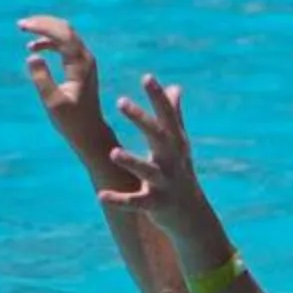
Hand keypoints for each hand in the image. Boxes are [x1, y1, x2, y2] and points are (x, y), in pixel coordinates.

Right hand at [19, 15, 108, 138]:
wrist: (89, 131)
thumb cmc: (71, 120)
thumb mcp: (53, 102)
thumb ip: (42, 78)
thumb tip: (32, 55)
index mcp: (80, 64)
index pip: (62, 34)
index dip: (42, 26)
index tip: (22, 26)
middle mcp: (85, 58)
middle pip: (65, 29)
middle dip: (43, 23)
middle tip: (21, 24)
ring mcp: (84, 61)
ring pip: (65, 34)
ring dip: (45, 30)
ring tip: (24, 31)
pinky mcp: (80, 66)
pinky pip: (64, 44)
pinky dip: (49, 41)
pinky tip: (33, 48)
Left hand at [102, 75, 208, 234]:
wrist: (190, 215)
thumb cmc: (179, 172)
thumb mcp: (179, 144)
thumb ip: (174, 115)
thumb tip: (175, 87)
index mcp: (175, 144)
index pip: (167, 116)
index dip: (158, 96)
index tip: (147, 76)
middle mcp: (171, 160)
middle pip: (157, 136)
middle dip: (141, 119)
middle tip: (121, 100)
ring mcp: (164, 183)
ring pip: (147, 170)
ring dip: (131, 161)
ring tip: (113, 151)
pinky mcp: (155, 205)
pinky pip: (135, 202)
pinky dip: (119, 200)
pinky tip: (101, 195)